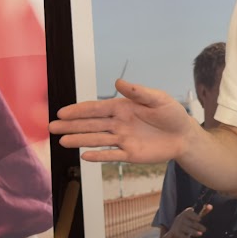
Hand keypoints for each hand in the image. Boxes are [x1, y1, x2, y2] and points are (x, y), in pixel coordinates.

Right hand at [50, 79, 195, 162]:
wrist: (184, 136)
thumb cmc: (172, 114)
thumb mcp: (158, 99)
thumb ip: (138, 92)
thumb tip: (118, 81)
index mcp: (122, 108)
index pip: (96, 109)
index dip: (79, 110)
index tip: (62, 112)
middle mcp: (118, 124)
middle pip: (90, 125)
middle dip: (71, 125)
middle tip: (52, 127)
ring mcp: (123, 139)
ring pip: (96, 140)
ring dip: (79, 140)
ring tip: (62, 141)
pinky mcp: (130, 154)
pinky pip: (111, 155)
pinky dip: (99, 156)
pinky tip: (85, 156)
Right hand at [170, 205, 210, 237]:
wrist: (174, 232)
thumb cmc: (188, 222)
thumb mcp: (194, 217)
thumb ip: (203, 212)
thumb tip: (211, 206)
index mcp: (185, 213)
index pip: (189, 212)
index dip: (193, 216)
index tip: (199, 219)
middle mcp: (180, 217)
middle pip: (190, 222)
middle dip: (197, 226)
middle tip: (204, 229)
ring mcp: (176, 225)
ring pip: (186, 229)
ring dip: (193, 232)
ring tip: (200, 234)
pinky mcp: (174, 232)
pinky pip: (180, 235)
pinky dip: (185, 237)